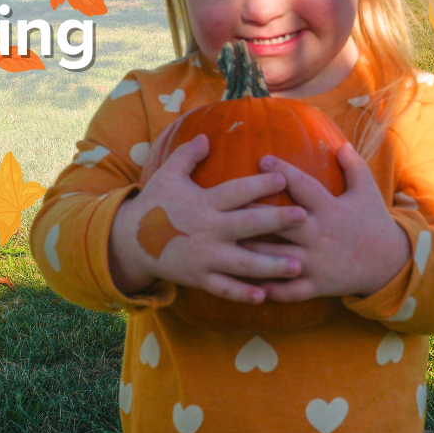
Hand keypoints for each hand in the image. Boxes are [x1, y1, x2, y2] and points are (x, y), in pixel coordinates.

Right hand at [108, 134, 307, 302]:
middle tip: (303, 218)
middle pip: (246, 225)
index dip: (258, 184)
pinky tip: (265, 295)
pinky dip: (243, 293)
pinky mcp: (199, 277)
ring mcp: (204, 256)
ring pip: (242, 263)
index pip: (235, 191)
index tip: (283, 177)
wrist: (130, 240)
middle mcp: (207, 229)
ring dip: (271, 265)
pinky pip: (224, 287)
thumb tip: (206, 137)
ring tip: (297, 266)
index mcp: (203, 202)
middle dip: (276, 221)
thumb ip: (188, 155)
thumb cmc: (155, 203)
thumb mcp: (168, 175)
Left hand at [240, 142, 411, 300]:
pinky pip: (290, 290)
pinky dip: (270, 289)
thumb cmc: (372, 222)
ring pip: (278, 256)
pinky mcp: (317, 285)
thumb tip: (340, 143)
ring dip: (253, 251)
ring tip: (227, 242)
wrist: (390, 263)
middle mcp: (319, 234)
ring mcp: (316, 262)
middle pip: (282, 221)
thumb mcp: (367, 191)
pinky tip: (248, 285)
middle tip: (228, 203)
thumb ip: (353, 166)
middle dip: (256, 212)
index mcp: (330, 209)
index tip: (262, 159)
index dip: (283, 171)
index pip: (303, 186)